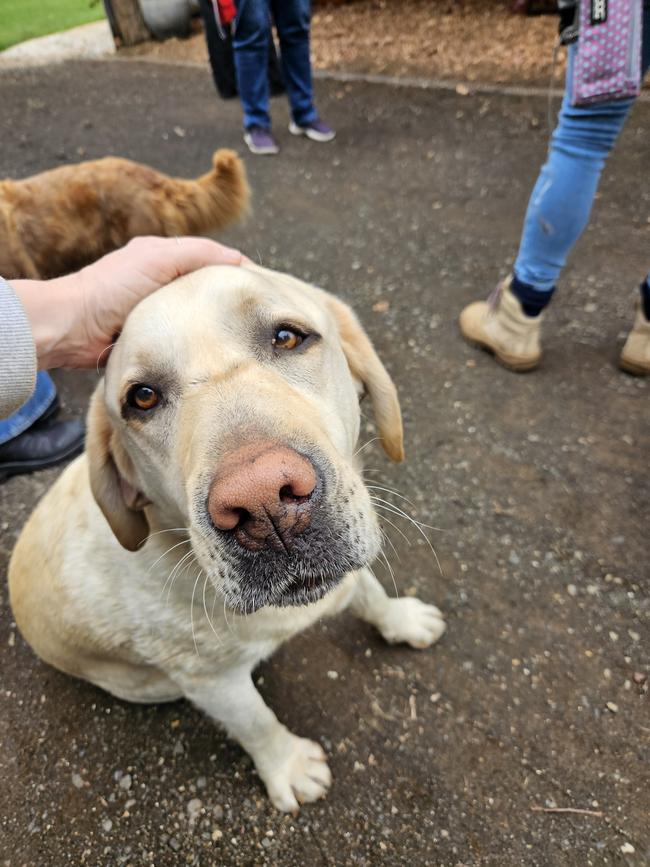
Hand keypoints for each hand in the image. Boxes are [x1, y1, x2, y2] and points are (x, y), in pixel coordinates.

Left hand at [11, 236, 244, 368]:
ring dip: (215, 321)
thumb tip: (239, 260)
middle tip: (259, 312)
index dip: (237, 269)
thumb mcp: (159, 258)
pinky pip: (183, 336)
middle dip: (230, 296)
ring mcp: (157, 310)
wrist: (74, 327)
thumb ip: (199, 254)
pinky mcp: (153, 336)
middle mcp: (162, 282)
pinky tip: (213, 347)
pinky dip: (197, 339)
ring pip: (197, 313)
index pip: (211, 258)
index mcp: (164, 257)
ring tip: (242, 332)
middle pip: (207, 286)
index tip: (262, 285)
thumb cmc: (112, 287)